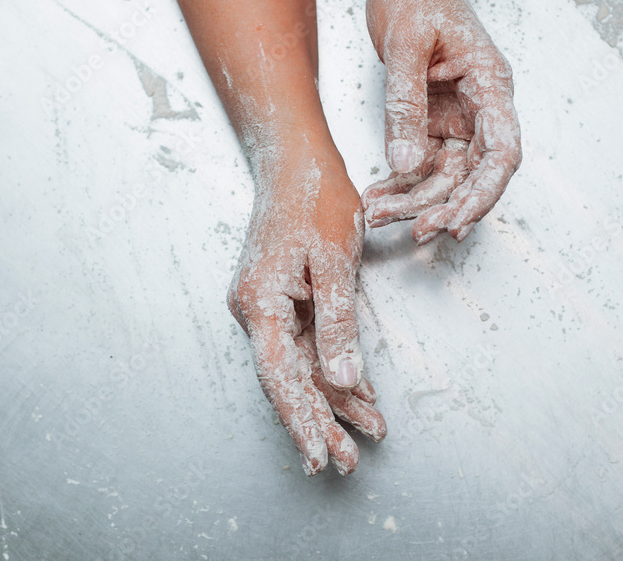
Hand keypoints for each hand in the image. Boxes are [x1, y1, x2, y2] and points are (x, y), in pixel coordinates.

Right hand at [227, 153, 386, 474]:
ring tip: (366, 431)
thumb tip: (344, 378)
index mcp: (260, 304)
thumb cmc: (314, 201)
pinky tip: (357, 392)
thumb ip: (338, 323)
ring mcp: (267, 306)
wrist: (295, 162)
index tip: (319, 456)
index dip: (301, 420)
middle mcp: (256, 311)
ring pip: (300, 366)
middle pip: (288, 379)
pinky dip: (331, 367)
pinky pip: (305, 344)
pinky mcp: (281, 299)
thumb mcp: (334, 262)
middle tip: (346, 461)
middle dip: (320, 421)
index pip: (280, 377)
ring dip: (332, 399)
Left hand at [362, 0, 521, 244]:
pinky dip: (400, 183)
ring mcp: (457, 118)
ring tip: (379, 215)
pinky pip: (421, 162)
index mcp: (490, 85)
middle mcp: (480, 108)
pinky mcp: (432, 121)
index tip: (458, 221)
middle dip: (442, 205)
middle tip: (412, 230)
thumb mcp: (405, 45)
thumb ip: (406, 105)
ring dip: (414, 200)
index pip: (502, 153)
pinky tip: (378, 197)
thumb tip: (406, 164)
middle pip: (471, 173)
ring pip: (443, 175)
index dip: (485, 193)